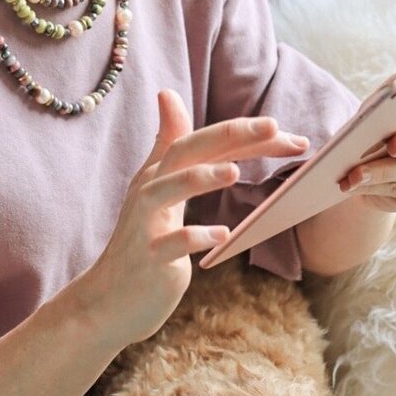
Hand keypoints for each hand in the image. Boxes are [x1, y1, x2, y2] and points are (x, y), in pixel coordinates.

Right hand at [84, 90, 309, 346]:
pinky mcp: (149, 259)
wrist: (107, 302)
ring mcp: (146, 225)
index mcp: (160, 173)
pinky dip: (195, 238)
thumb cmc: (142, 241)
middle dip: (230, 135)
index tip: (287, 132)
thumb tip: (167, 93)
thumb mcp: (155, 189)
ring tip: (235, 172)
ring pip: (167, 191)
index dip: (244, 132)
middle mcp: (150, 191)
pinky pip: (170, 244)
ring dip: (201, 178)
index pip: (205, 141)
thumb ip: (167, 144)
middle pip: (186, 151)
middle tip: (275, 127)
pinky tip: (223, 236)